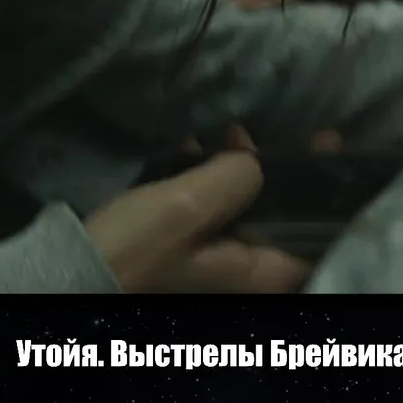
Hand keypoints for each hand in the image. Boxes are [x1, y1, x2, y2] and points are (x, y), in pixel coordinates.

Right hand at [84, 127, 311, 292]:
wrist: (71, 269)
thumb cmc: (136, 246)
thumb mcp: (191, 205)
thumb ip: (237, 176)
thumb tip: (252, 158)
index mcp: (261, 273)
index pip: (321, 234)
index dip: (332, 190)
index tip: (331, 145)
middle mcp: (246, 271)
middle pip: (285, 213)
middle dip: (282, 168)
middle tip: (290, 130)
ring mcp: (215, 259)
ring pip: (248, 204)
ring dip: (240, 165)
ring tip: (226, 131)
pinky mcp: (186, 246)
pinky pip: (212, 206)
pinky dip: (207, 176)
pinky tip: (190, 148)